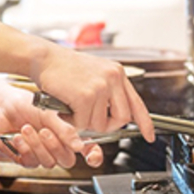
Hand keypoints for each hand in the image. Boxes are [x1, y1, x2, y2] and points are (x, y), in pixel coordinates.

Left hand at [0, 82, 104, 168]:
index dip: (93, 155)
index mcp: (67, 133)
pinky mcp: (27, 158)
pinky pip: (31, 162)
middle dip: (54, 145)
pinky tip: (18, 137)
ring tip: (26, 128)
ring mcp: (42, 153)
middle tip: (44, 130)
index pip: (87, 149)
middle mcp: (57, 145)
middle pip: (67, 160)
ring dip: (36, 145)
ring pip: (49, 162)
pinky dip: (25, 148)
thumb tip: (79, 145)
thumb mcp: (48, 112)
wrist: (1, 106)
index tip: (91, 156)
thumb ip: (64, 129)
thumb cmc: (26, 105)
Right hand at [30, 45, 155, 140]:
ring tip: (73, 106)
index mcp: (117, 73)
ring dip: (84, 122)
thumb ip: (109, 91)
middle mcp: (113, 78)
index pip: (137, 103)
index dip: (145, 123)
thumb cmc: (64, 67)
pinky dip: (72, 120)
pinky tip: (65, 107)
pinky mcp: (85, 96)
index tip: (149, 136)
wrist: (44, 57)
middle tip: (91, 119)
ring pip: (100, 124)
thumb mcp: (95, 74)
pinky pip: (83, 123)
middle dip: (107, 125)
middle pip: (122, 118)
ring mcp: (100, 87)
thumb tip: (118, 117)